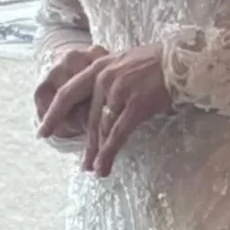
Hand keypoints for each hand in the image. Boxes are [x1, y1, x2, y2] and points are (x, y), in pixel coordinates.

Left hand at [39, 43, 172, 176]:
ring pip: (102, 128)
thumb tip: (100, 102)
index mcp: (99, 66)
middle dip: (84, 144)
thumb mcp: (125, 62)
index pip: (68, 92)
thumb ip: (109, 77)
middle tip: (81, 164)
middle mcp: (104, 77)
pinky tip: (104, 167)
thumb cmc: (159, 63)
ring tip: (95, 170)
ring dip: (97, 153)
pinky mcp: (135, 104)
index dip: (54, 114)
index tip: (44, 131)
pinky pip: (118, 134)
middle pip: (87, 117)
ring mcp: (119, 90)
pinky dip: (109, 153)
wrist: (185, 60)